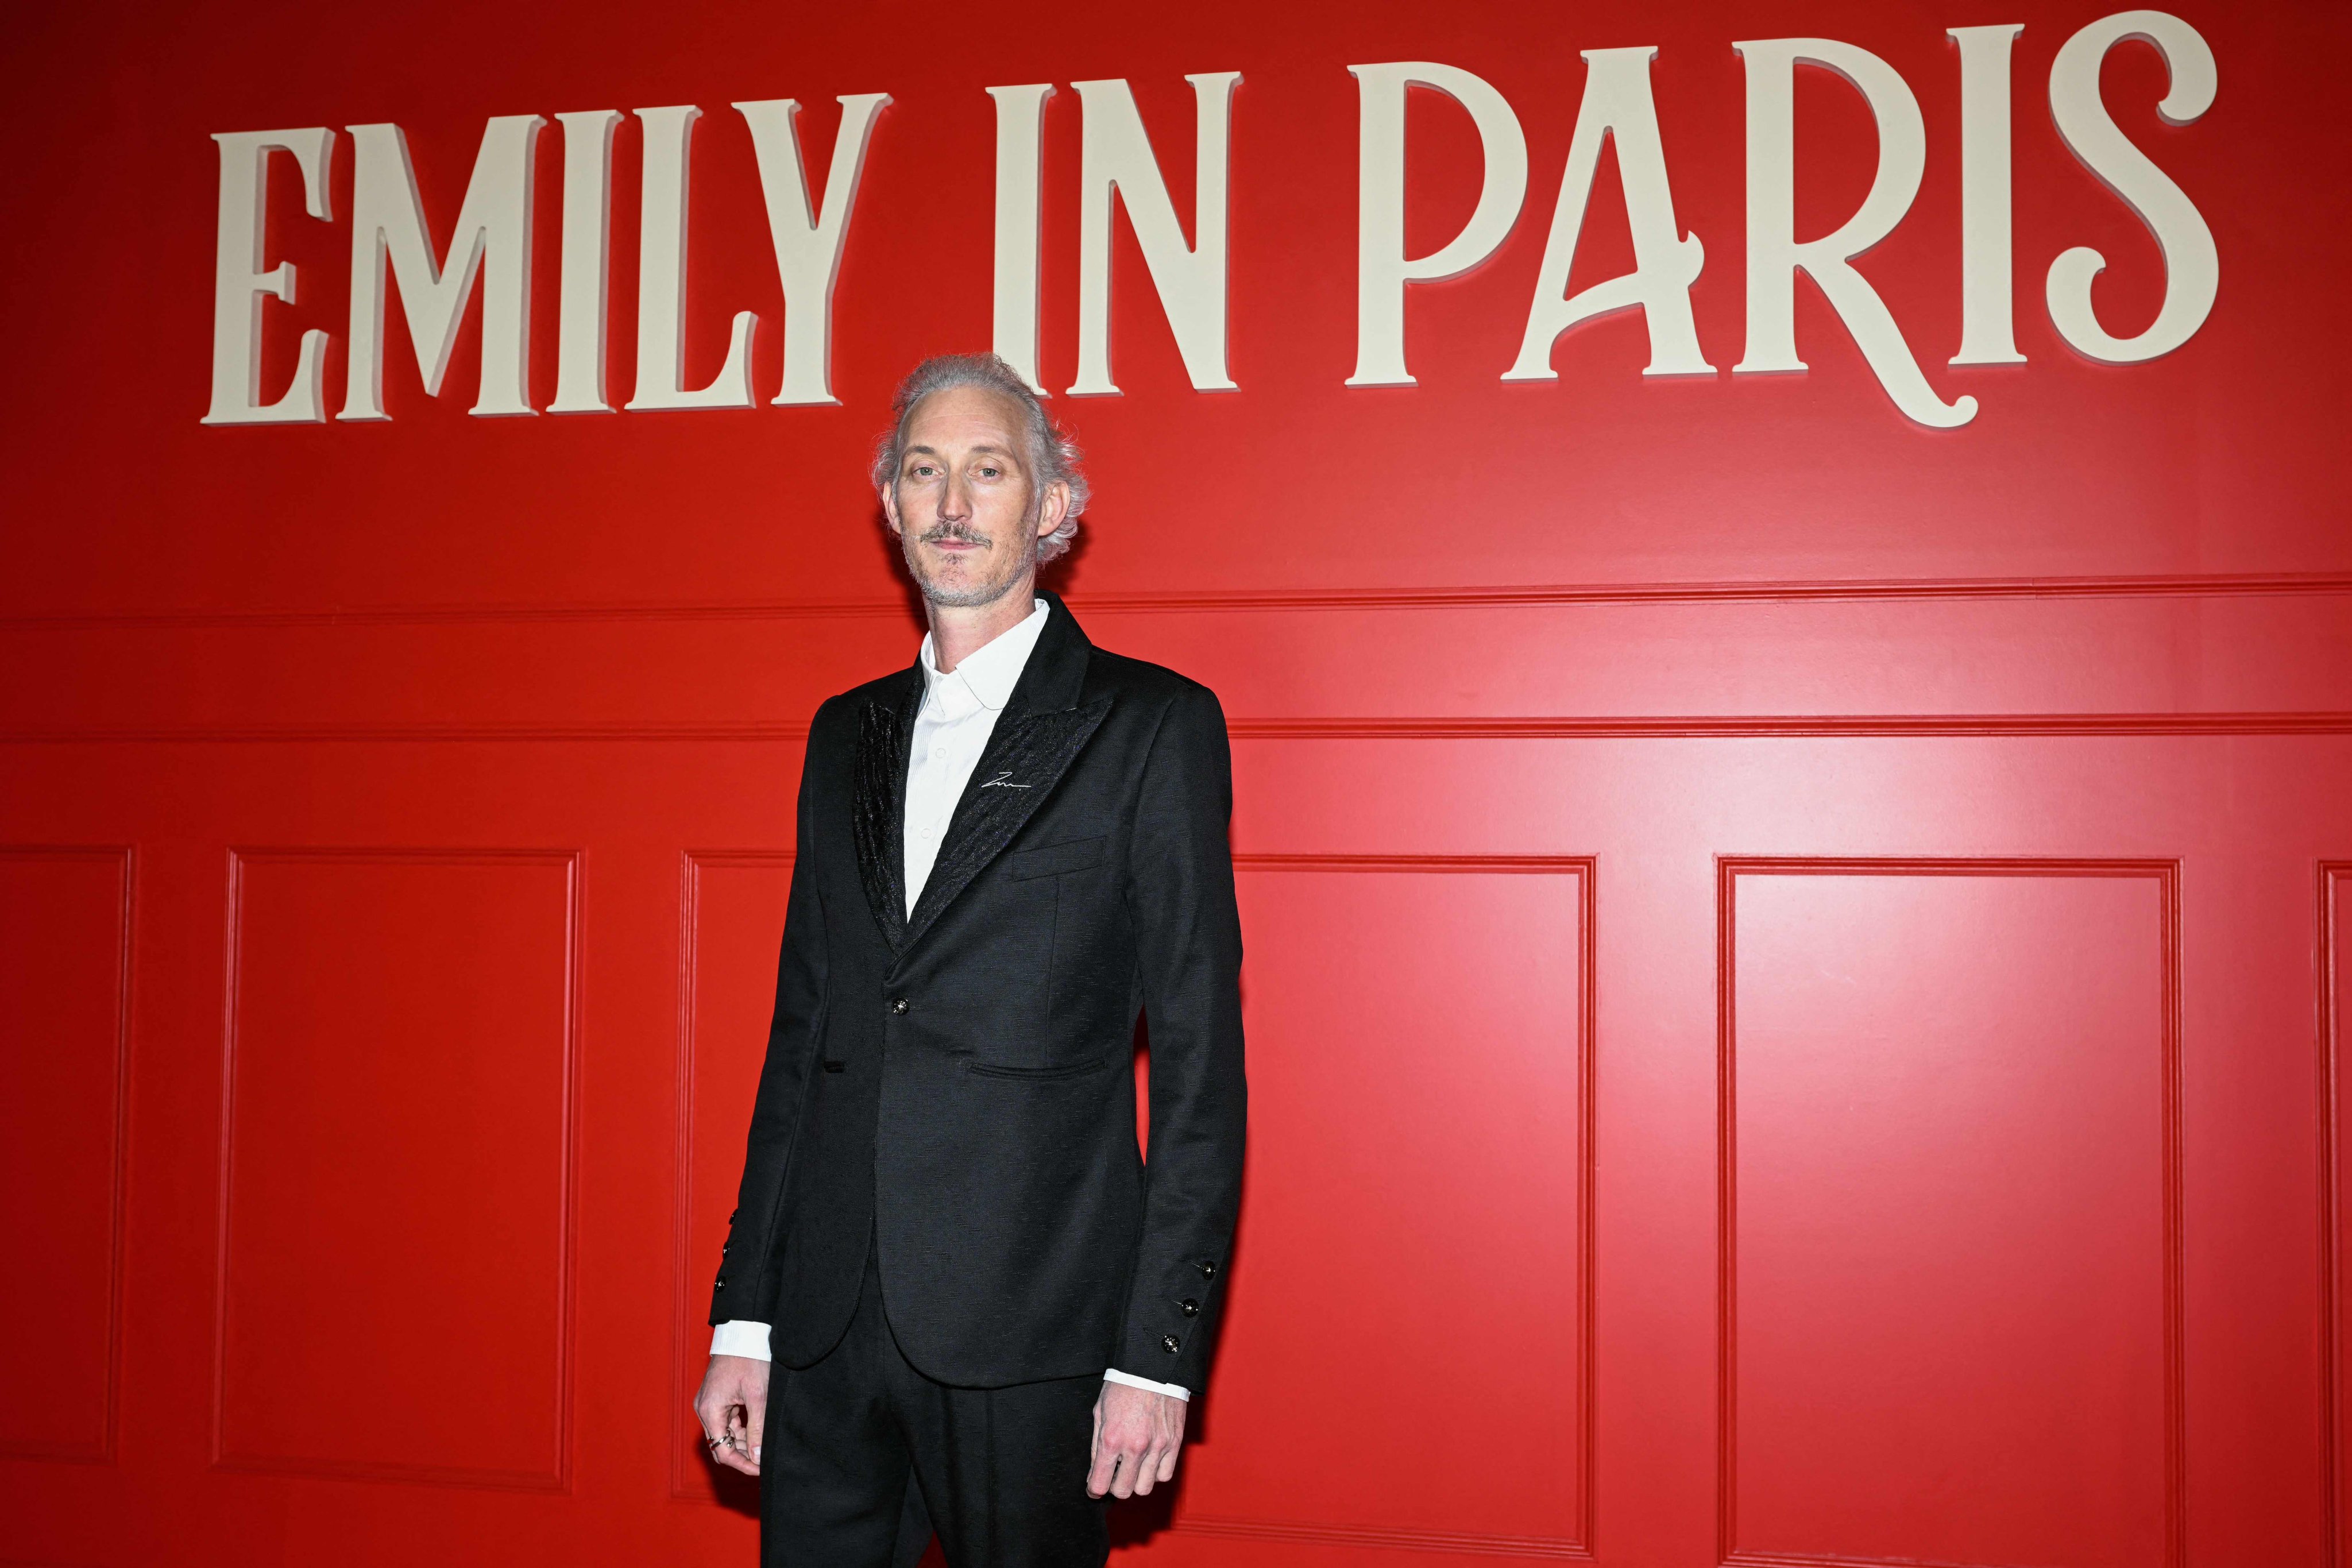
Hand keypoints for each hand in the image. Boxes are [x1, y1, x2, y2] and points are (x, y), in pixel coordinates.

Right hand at [694, 1353, 769, 1475]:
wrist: (743, 1333)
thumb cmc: (749, 1359)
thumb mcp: (758, 1395)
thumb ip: (757, 1428)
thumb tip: (757, 1456)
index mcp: (710, 1410)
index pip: (722, 1451)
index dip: (742, 1464)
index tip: (760, 1469)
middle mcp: (704, 1409)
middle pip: (721, 1445)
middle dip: (742, 1456)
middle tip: (764, 1462)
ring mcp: (709, 1404)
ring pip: (725, 1435)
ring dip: (743, 1444)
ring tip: (763, 1449)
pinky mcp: (717, 1399)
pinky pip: (726, 1423)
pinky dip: (741, 1431)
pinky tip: (757, 1433)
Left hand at [1086, 1382, 1185, 1497]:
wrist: (1153, 1367)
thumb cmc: (1123, 1386)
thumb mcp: (1100, 1412)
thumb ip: (1097, 1445)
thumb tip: (1095, 1472)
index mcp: (1112, 1439)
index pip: (1100, 1484)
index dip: (1094, 1490)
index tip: (1094, 1488)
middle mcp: (1135, 1447)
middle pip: (1123, 1491)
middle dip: (1114, 1487)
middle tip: (1113, 1475)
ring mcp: (1157, 1446)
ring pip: (1145, 1488)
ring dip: (1135, 1481)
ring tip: (1132, 1467)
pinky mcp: (1174, 1443)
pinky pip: (1165, 1475)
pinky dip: (1155, 1473)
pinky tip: (1149, 1461)